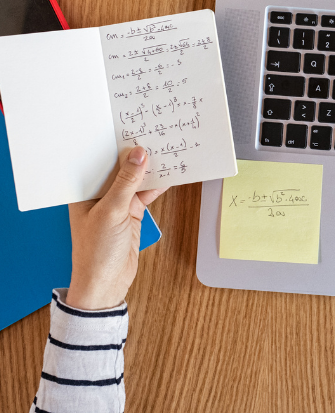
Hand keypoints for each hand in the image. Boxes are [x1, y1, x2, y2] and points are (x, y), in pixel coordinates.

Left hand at [65, 147, 166, 310]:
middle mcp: (99, 195)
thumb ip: (126, 182)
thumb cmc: (96, 251)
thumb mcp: (111, 212)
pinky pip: (146, 194)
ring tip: (167, 149)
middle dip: (136, 154)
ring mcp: (117, 204)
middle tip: (154, 134)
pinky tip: (171, 173)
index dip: (115, 145)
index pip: (100, 162)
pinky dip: (158, 185)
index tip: (132, 128)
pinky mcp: (132, 213)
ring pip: (136, 180)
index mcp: (84, 192)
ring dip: (150, 169)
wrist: (105, 284)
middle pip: (121, 169)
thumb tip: (138, 155)